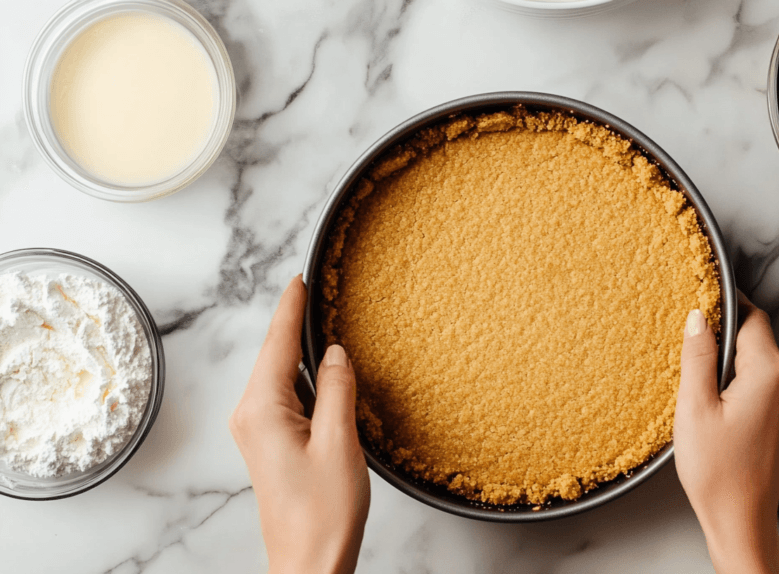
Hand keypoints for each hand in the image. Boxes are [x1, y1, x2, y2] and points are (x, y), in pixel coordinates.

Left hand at [230, 276, 369, 573]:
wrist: (308, 561)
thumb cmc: (322, 512)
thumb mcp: (340, 442)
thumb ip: (338, 389)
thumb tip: (336, 352)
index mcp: (263, 409)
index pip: (278, 344)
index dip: (291, 309)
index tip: (299, 278)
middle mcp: (252, 415)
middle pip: (275, 355)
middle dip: (295, 323)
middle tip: (316, 289)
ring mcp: (259, 430)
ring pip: (282, 375)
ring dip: (301, 350)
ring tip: (323, 321)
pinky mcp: (271, 443)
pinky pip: (286, 396)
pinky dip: (305, 377)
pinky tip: (324, 370)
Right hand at [674, 294, 778, 573]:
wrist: (740, 519)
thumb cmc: (717, 471)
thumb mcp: (694, 407)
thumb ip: (699, 355)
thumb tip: (698, 315)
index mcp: (770, 372)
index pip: (750, 315)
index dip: (723, 302)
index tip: (697, 295)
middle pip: (755, 333)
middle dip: (723, 329)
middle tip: (687, 336)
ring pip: (758, 354)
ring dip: (729, 354)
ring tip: (695, 368)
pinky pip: (761, 376)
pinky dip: (738, 373)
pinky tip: (712, 390)